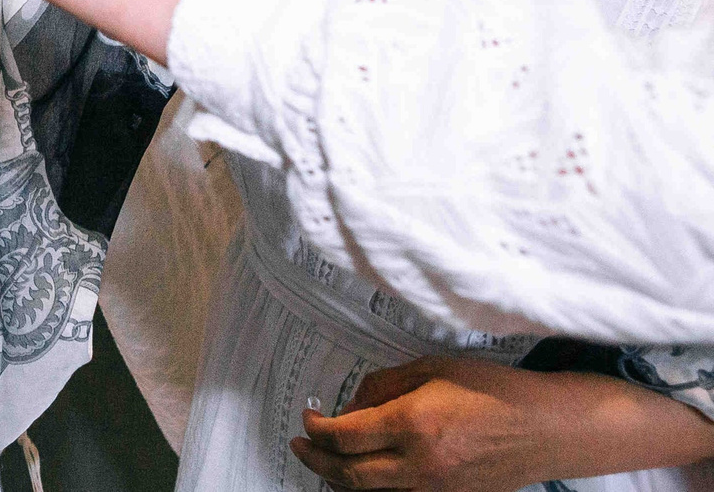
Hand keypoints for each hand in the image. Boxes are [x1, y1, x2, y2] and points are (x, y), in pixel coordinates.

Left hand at [297, 358, 713, 490]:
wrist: (548, 428)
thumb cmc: (492, 388)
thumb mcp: (432, 368)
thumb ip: (384, 386)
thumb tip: (353, 404)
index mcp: (411, 424)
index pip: (343, 436)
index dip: (316, 429)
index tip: (308, 417)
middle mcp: (419, 463)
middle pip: (348, 474)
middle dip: (316, 460)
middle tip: (300, 446)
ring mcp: (436, 488)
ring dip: (340, 479)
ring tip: (324, 462)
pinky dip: (374, 489)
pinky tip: (365, 475)